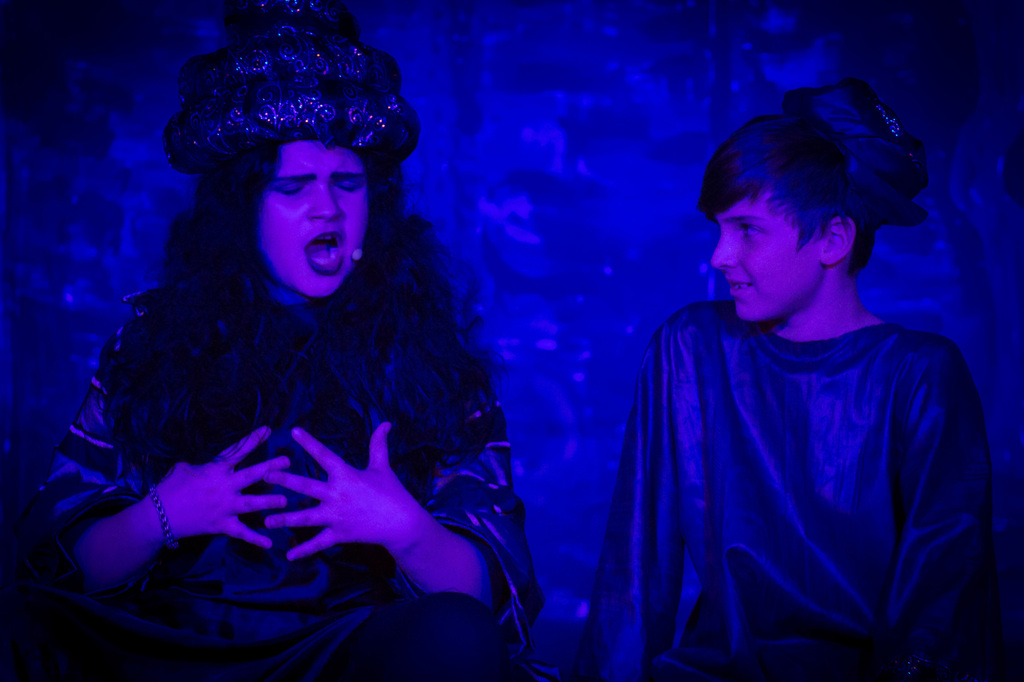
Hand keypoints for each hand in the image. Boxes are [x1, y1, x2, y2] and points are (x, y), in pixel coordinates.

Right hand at [157, 426, 288, 548]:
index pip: (237, 452)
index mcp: (215, 470)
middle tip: (288, 461)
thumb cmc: (170, 489)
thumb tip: (213, 463)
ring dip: (270, 502)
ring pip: (252, 503)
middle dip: (271, 468)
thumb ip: (204, 465)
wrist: (158, 516)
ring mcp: (224, 507)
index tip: (268, 429)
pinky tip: (270, 543)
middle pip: (252, 475)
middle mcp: (223, 487)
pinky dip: (255, 539)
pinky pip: (242, 533)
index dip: (252, 440)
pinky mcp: (222, 525)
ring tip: (286, 500)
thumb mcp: (184, 468)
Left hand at [263, 422, 430, 560]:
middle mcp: (337, 494)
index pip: (324, 455)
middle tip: (266, 475)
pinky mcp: (339, 534)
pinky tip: (289, 556)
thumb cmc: (392, 492)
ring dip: (285, 519)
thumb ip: (379, 444)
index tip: (293, 431)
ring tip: (266, 520)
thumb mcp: (383, 466)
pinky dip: (304, 551)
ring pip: (305, 518)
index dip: (309, 442)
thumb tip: (386, 423)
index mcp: (346, 475)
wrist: (402, 522)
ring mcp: (336, 516)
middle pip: (306, 486)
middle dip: (285, 481)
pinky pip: (318, 543)